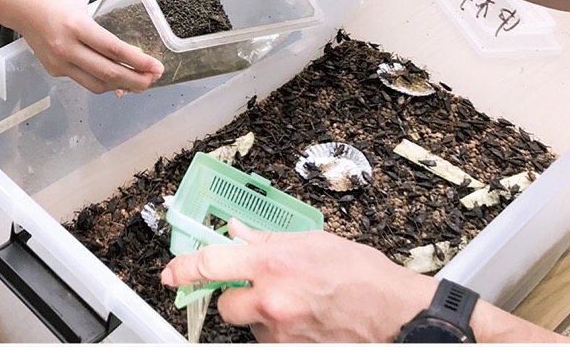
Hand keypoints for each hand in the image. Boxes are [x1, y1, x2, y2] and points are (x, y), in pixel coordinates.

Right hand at [7, 0, 162, 93]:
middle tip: (155, 78)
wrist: (14, 3)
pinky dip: (102, 83)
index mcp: (76, 24)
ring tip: (141, 81)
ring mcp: (59, 61)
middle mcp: (66, 48)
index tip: (156, 65)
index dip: (138, 60)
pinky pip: (83, 81)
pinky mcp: (54, 68)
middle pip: (108, 73)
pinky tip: (117, 80)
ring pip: (96, 84)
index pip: (113, 49)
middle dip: (136, 80)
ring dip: (121, 86)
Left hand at [161, 219, 434, 342]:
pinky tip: (304, 320)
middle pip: (225, 305)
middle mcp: (271, 301)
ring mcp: (282, 332)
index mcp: (272, 264)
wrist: (399, 316)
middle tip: (257, 286)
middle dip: (234, 296)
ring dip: (261, 315)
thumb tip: (235, 233)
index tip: (169, 272)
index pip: (211, 265)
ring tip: (296, 302)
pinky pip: (272, 341)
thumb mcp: (312, 242)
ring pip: (250, 326)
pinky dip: (279, 331)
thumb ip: (267, 240)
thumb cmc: (362, 275)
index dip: (183, 268)